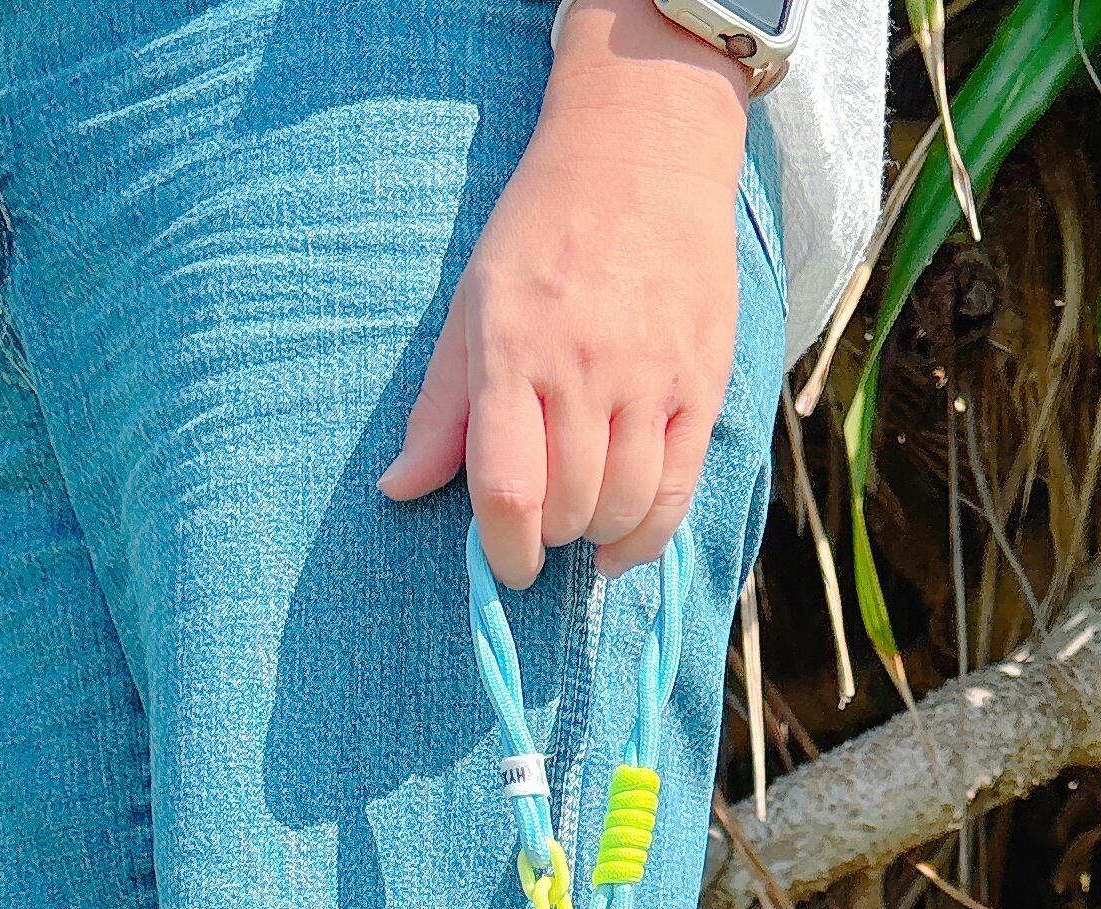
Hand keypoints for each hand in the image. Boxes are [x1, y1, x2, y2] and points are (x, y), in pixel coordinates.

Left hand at [379, 0, 749, 584]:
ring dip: (596, 535)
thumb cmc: (542, 230)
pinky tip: (623, 541)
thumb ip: (441, 408)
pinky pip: (679, 490)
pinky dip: (649, 534)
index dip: (502, 550)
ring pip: (623, 507)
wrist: (644, 151)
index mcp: (513, 350)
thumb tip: (398, 489)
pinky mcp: (702, 382)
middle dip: (548, 536)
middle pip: (567, 508)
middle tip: (542, 520)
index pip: (506, 490)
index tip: (503, 564)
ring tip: (582, 518)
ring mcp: (650, 377)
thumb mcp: (472, 306)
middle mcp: (584, 367)